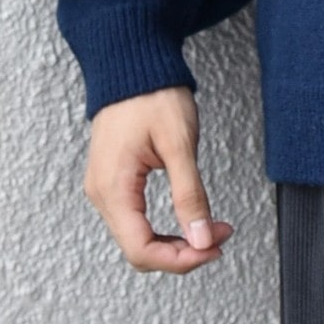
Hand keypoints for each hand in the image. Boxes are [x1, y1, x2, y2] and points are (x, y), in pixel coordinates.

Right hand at [83, 84, 234, 273]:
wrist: (132, 64)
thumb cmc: (153, 95)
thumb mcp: (179, 143)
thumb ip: (189, 194)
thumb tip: (201, 239)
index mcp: (113, 189)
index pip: (141, 250)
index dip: (180, 259)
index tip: (215, 248)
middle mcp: (102, 195)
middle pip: (139, 249)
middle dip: (182, 252)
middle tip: (221, 237)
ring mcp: (105, 188)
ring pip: (137, 237)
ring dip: (175, 241)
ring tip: (211, 229)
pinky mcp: (113, 181)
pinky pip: (135, 219)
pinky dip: (163, 226)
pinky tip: (189, 219)